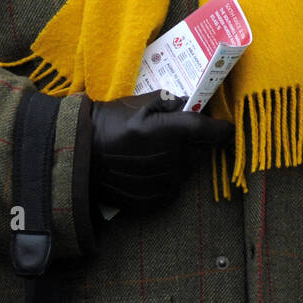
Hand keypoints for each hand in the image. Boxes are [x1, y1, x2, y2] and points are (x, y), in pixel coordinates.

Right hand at [89, 90, 232, 211]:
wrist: (79, 155)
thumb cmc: (111, 122)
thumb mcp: (142, 103)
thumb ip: (172, 101)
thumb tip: (191, 103)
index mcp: (177, 132)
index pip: (216, 132)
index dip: (222, 128)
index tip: (222, 126)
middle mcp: (177, 160)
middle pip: (202, 150)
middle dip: (195, 141)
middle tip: (175, 134)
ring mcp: (167, 183)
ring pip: (188, 169)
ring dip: (180, 160)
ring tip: (156, 151)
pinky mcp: (156, 200)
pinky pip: (174, 187)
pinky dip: (168, 177)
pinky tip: (150, 168)